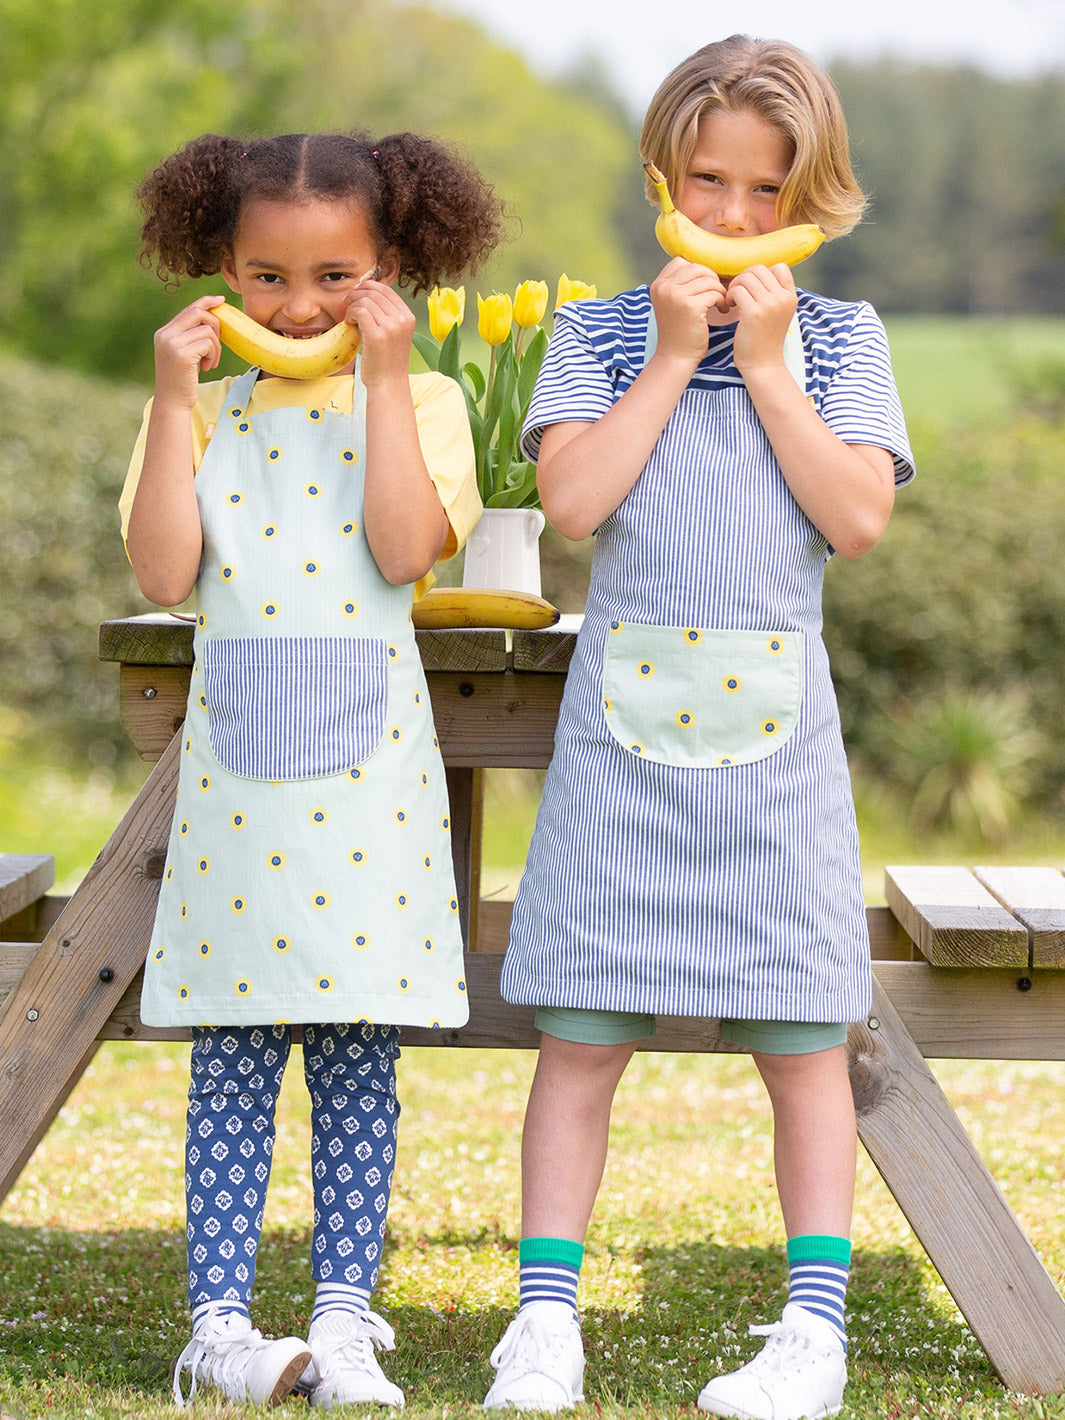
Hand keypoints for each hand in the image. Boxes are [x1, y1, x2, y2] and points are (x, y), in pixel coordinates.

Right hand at [152, 294, 224, 409]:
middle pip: (199, 312)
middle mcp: (166, 334)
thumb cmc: (181, 380)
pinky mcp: (182, 354)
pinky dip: (213, 355)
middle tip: (217, 344)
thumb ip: (190, 336)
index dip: (206, 301)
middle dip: (216, 325)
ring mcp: (172, 343)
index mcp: (164, 332)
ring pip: (208, 330)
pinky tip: (207, 367)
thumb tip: (211, 318)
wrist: (172, 402)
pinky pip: (209, 343)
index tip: (221, 300)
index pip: (189, 309)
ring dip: (216, 347)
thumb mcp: (183, 354)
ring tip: (210, 362)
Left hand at [344, 277, 414, 387]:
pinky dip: (350, 314)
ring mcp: (391, 327)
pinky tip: (349, 324)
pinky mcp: (378, 336)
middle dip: (356, 294)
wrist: (388, 384)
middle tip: (346, 303)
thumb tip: (367, 293)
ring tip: (349, 318)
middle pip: (374, 292)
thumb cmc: (387, 360)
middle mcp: (402, 319)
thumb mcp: (394, 333)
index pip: (386, 289)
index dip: (368, 287)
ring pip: (365, 301)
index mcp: (408, 317)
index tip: (356, 294)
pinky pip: (360, 311)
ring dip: (352, 306)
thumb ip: (387, 315)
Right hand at [648, 257, 728, 368]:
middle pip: (696, 267)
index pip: (681, 262)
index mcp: (658, 285)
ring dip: (719, 290)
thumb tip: (702, 266)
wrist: (676, 358)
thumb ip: (679, 284)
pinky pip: (714, 293)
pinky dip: (721, 300)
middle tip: (717, 294)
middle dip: (711, 279)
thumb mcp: (672, 303)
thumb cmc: (679, 332)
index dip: (697, 272)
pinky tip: (721, 310)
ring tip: (720, 303)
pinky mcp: (690, 306)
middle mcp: (664, 288)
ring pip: (708, 280)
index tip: (704, 287)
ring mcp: (675, 296)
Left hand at [725, 262, 797, 376]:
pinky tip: (729, 307)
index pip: (779, 267)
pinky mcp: (754, 313)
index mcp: (791, 296)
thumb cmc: (764, 338)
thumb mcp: (777, 313)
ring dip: (735, 287)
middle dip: (744, 278)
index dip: (761, 274)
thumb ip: (773, 293)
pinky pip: (737, 290)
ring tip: (733, 301)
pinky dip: (729, 296)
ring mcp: (770, 304)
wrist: (763, 364)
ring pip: (746, 278)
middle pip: (759, 269)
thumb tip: (757, 272)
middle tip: (738, 294)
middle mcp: (783, 298)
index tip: (752, 288)